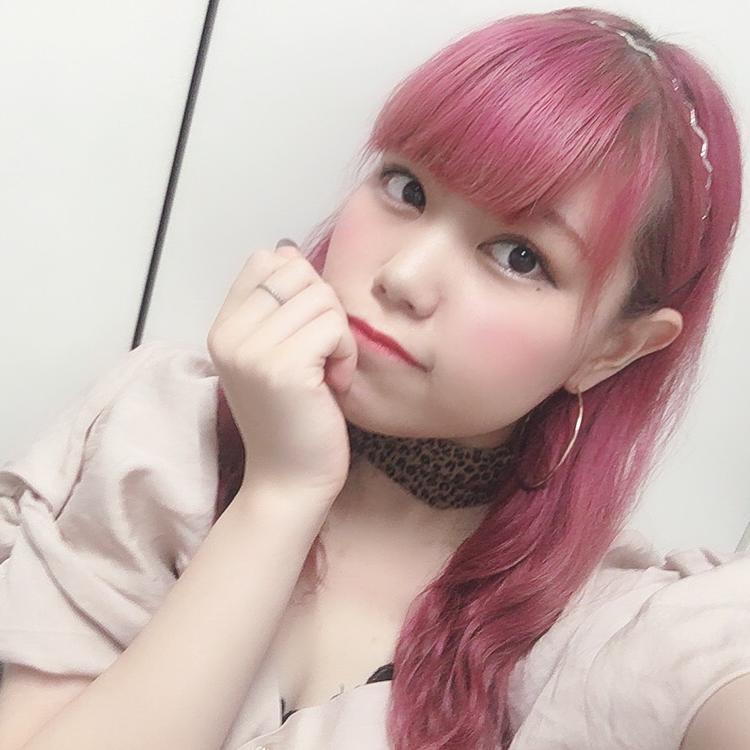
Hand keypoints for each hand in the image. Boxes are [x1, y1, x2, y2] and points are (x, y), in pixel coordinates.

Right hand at [206, 239, 357, 506]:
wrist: (289, 481)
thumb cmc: (292, 418)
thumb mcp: (271, 354)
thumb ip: (276, 306)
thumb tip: (288, 249)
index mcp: (222, 326)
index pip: (265, 260)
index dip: (300, 286)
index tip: (305, 331)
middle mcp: (229, 333)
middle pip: (299, 272)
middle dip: (325, 309)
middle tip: (322, 354)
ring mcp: (252, 350)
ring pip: (321, 297)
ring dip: (338, 334)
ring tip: (327, 372)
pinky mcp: (283, 368)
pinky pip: (334, 326)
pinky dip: (345, 353)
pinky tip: (333, 384)